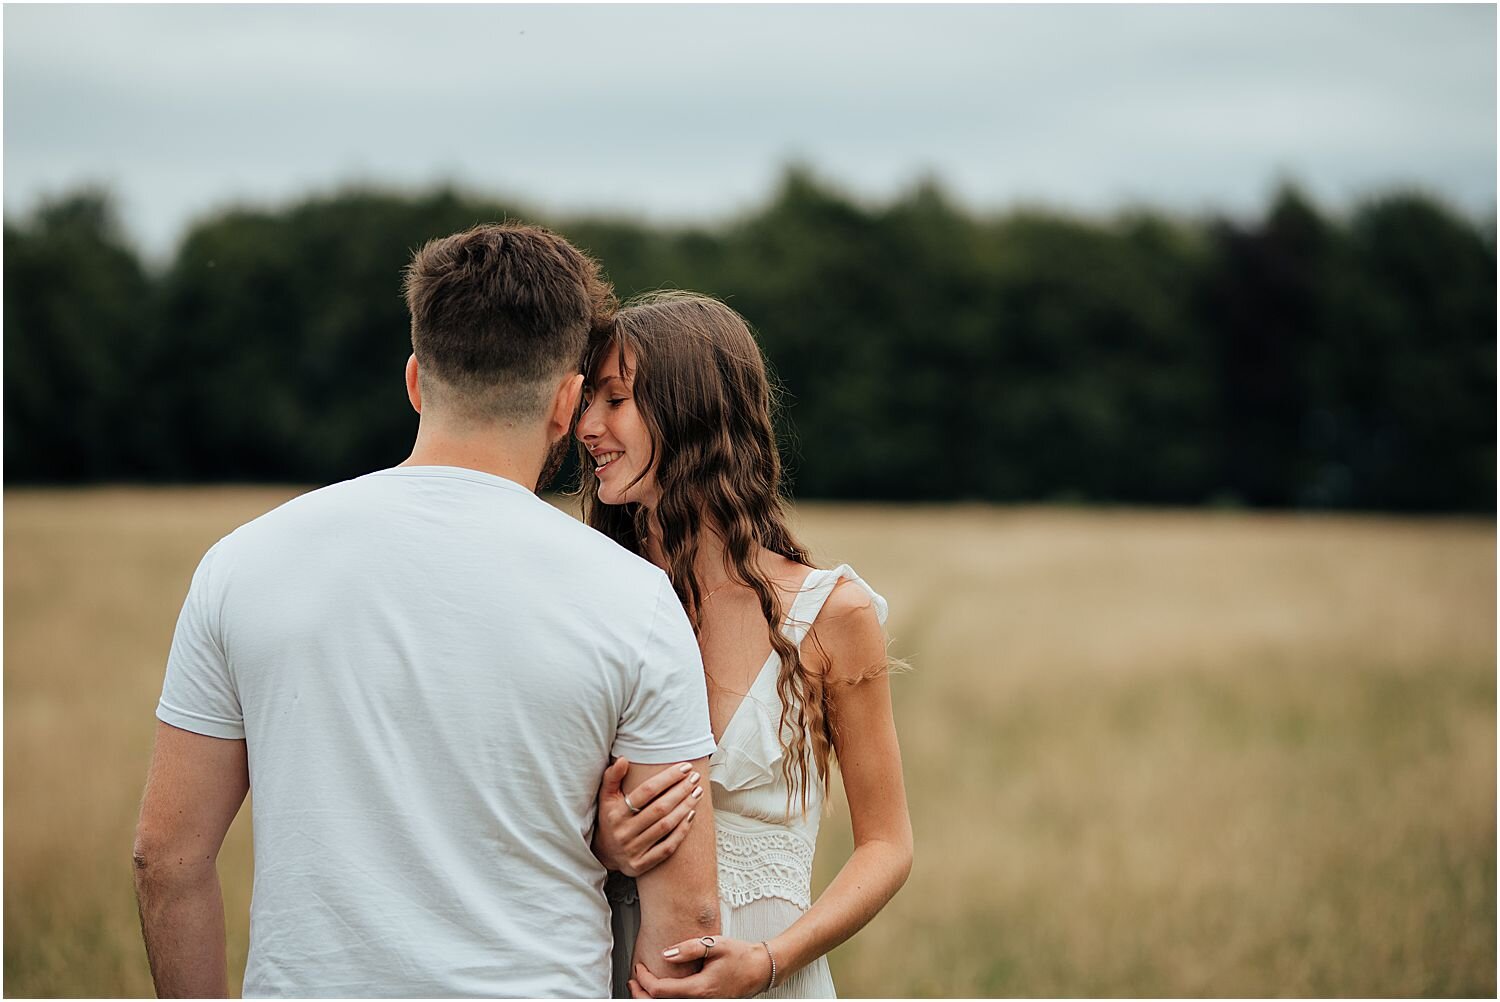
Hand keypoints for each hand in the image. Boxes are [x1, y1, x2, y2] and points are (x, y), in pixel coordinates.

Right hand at [593, 758, 702, 876]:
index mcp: (615, 813)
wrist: (603, 854)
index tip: (684, 768)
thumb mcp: (606, 797)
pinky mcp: (641, 865)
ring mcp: (633, 850)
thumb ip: (612, 777)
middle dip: (681, 791)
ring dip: (685, 808)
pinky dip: (681, 831)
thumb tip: (623, 759)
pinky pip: (667, 847)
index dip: (667, 778)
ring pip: (665, 827)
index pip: (646, 792)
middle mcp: (623, 833)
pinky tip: (691, 816)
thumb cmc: (609, 819)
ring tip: (697, 793)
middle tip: (695, 778)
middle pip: (659, 809)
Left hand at [628, 937, 772, 998]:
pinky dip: (666, 998)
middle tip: (633, 981)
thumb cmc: (741, 956)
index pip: (660, 991)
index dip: (644, 980)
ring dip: (652, 998)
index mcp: (699, 988)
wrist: (760, 969)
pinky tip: (662, 989)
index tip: (639, 968)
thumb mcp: (715, 945)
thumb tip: (665, 954)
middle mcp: (700, 1001)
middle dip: (641, 995)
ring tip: (642, 985)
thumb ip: (689, 949)